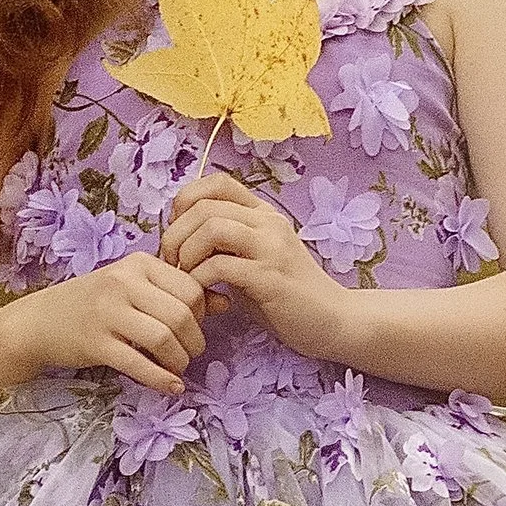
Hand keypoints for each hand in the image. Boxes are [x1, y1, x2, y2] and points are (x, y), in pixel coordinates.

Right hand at [19, 252, 207, 395]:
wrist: (42, 321)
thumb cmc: (96, 303)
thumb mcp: (137, 288)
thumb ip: (179, 292)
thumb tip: (227, 302)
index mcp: (139, 263)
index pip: (191, 287)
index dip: (202, 314)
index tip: (194, 328)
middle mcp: (123, 282)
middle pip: (181, 313)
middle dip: (195, 341)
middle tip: (191, 353)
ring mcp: (107, 312)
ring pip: (164, 338)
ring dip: (180, 360)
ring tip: (178, 367)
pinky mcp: (96, 343)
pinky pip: (138, 364)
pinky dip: (161, 379)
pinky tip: (170, 387)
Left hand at [161, 173, 351, 359]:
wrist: (334, 322)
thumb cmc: (287, 297)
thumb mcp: (254, 261)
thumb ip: (225, 247)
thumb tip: (177, 243)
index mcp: (263, 214)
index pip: (216, 183)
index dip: (185, 202)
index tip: (178, 235)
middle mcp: (268, 223)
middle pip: (204, 206)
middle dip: (174, 236)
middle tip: (171, 265)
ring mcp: (271, 248)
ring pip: (211, 228)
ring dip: (186, 255)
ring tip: (185, 280)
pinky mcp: (270, 277)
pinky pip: (219, 266)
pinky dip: (199, 280)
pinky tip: (204, 298)